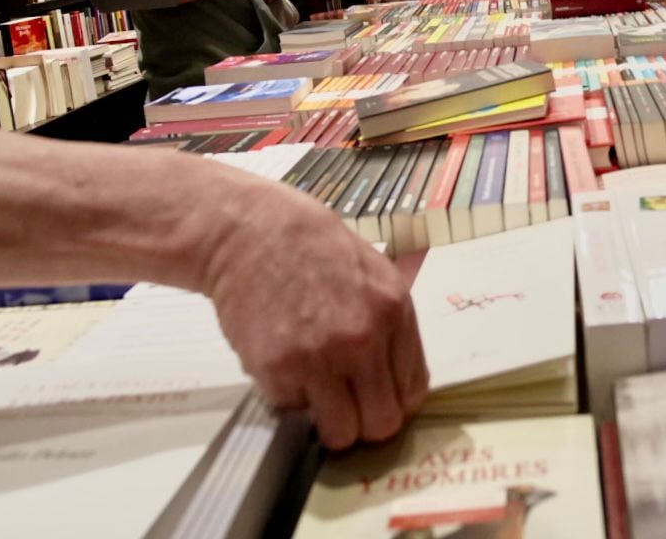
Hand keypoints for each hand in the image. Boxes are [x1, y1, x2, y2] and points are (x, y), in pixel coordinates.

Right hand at [201, 181, 427, 448]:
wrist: (253, 233)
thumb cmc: (314, 251)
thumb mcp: (375, 273)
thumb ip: (392, 324)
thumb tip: (399, 377)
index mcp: (394, 313)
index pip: (412, 392)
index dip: (394, 402)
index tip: (377, 399)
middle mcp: (364, 339)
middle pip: (381, 424)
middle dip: (365, 423)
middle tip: (346, 407)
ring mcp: (320, 358)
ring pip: (340, 434)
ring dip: (328, 422)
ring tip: (315, 394)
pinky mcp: (278, 370)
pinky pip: (292, 409)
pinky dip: (287, 395)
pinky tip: (283, 361)